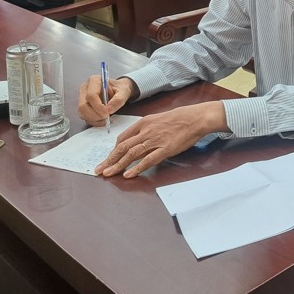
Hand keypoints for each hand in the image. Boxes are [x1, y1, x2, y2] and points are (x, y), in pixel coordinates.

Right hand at [78, 76, 135, 125]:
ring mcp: (82, 97)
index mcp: (94, 80)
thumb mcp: (124, 91)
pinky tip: (102, 120)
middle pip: (83, 106)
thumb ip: (118, 100)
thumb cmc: (119, 88)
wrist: (118, 90)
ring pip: (82, 113)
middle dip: (95, 115)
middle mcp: (85, 88)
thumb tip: (109, 110)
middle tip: (107, 117)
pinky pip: (84, 117)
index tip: (107, 113)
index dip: (98, 107)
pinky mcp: (83, 106)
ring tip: (106, 118)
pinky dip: (94, 121)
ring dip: (94, 119)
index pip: (91, 96)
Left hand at [95, 102, 225, 177]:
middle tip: (99, 170)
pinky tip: (128, 175)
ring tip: (108, 174)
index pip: (122, 138)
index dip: (113, 151)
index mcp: (143, 123)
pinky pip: (147, 160)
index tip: (108, 159)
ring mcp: (155, 141)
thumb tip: (137, 141)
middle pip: (122, 147)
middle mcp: (146, 131)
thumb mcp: (158, 119)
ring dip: (117, 165)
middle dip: (109, 160)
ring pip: (131, 154)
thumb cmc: (179, 118)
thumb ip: (146, 129)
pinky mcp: (165, 149)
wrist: (195, 118)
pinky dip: (136, 168)